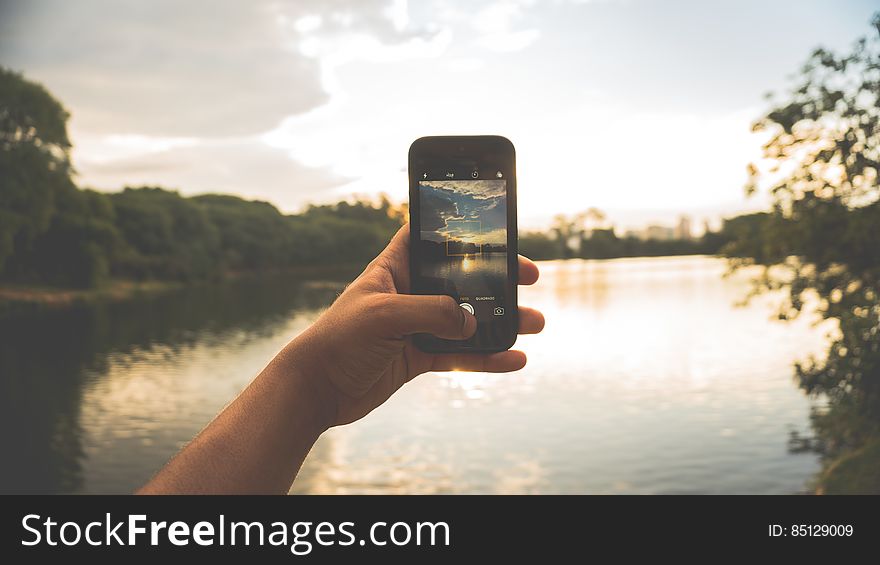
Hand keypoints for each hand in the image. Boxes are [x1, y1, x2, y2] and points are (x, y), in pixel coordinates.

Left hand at [287, 224, 544, 427]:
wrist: (315, 390)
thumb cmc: (338, 340)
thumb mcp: (385, 316)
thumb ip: (432, 312)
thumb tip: (473, 322)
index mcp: (394, 268)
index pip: (428, 235)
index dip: (458, 226)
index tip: (494, 224)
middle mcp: (408, 293)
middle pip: (461, 278)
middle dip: (497, 277)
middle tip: (530, 275)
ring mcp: (415, 326)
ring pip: (467, 319)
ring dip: (502, 321)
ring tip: (536, 322)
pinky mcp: (418, 357)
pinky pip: (460, 356)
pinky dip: (487, 359)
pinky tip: (514, 359)